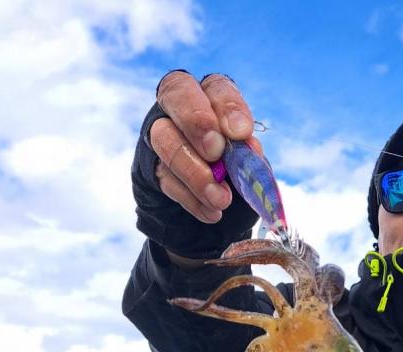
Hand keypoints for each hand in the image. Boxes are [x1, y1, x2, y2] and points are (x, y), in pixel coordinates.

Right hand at [151, 71, 262, 224]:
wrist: (214, 197)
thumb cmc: (236, 166)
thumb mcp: (247, 157)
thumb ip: (246, 151)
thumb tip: (249, 151)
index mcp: (211, 95)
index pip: (215, 87)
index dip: (228, 107)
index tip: (240, 132)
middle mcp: (180, 104)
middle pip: (176, 95)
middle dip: (196, 121)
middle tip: (215, 152)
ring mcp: (161, 132)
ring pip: (165, 140)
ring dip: (194, 172)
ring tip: (221, 199)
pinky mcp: (153, 165)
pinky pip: (166, 179)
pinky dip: (191, 199)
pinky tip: (211, 212)